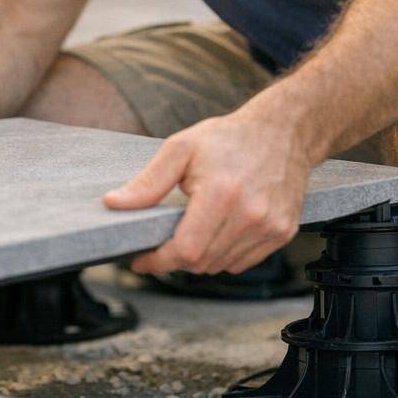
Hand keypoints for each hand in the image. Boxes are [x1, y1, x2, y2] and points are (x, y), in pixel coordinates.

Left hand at [103, 105, 310, 275]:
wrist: (283, 131)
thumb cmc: (229, 138)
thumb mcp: (181, 149)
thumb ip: (148, 182)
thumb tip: (114, 203)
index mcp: (221, 194)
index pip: (185, 250)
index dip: (158, 260)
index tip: (141, 260)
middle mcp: (250, 215)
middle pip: (201, 262)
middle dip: (175, 258)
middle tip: (162, 240)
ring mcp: (270, 226)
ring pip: (220, 266)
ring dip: (199, 257)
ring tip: (192, 230)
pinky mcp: (282, 232)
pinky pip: (242, 262)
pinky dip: (223, 255)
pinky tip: (218, 230)